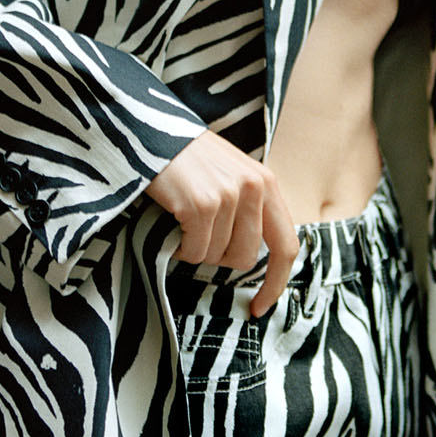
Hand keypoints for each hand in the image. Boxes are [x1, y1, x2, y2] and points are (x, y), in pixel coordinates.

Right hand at [146, 132, 299, 317]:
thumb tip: (251, 258)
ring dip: (194, 249)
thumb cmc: (187, 159)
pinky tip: (171, 222)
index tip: (259, 307)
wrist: (149, 130)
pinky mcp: (201, 205)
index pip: (286, 245)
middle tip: (197, 236)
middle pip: (245, 258)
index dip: (276, 283)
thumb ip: (249, 208)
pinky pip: (193, 252)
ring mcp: (228, 196)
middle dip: (218, 258)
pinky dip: (178, 247)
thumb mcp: (230, 174)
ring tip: (182, 220)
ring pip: (215, 257)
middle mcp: (254, 188)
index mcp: (267, 183)